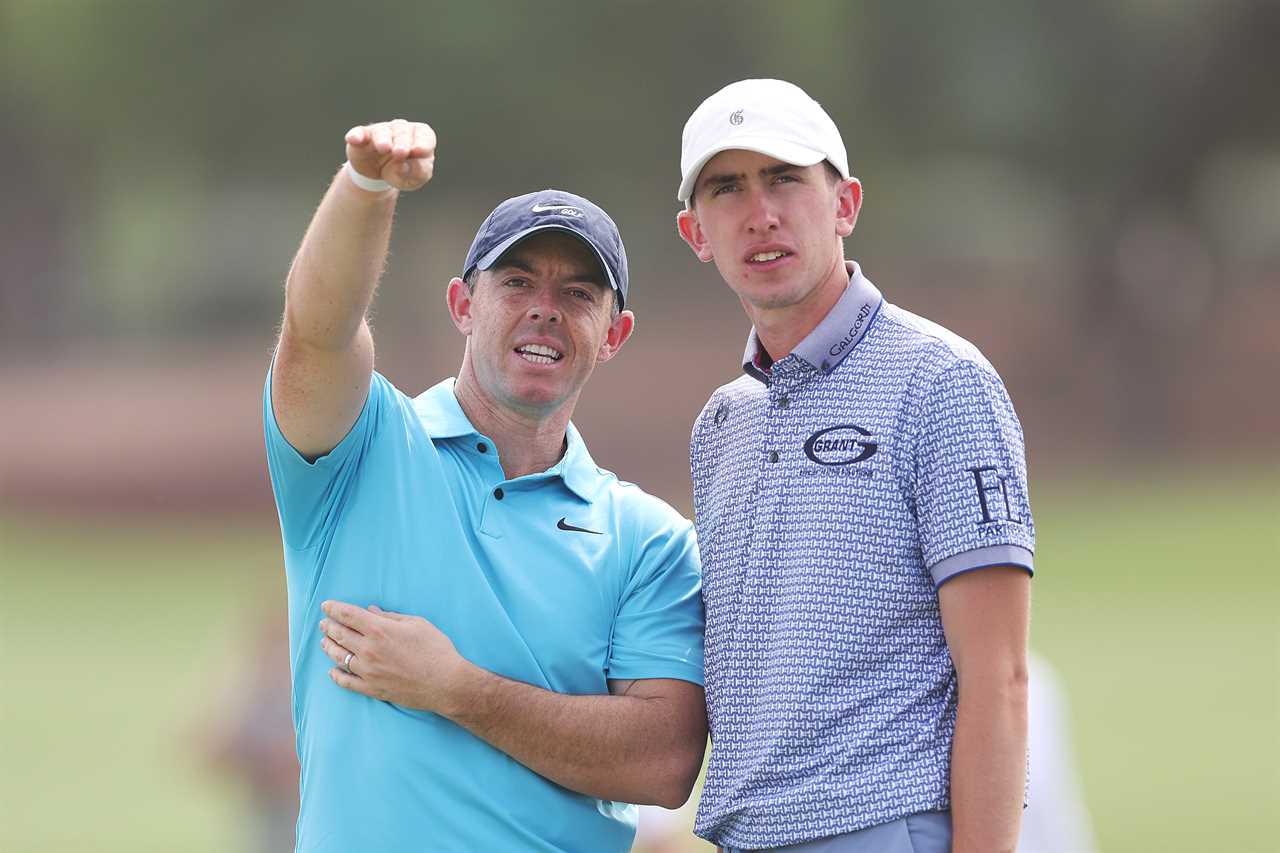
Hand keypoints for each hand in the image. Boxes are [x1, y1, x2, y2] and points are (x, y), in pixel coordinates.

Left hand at [318, 600, 469, 714]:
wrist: (445, 683)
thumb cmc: (435, 649)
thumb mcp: (417, 624)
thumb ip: (390, 616)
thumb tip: (371, 610)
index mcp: (380, 630)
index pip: (348, 615)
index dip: (334, 608)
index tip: (326, 605)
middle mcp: (368, 650)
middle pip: (339, 634)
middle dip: (329, 626)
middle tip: (323, 623)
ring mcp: (368, 671)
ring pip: (338, 657)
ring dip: (328, 647)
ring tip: (324, 641)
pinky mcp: (371, 688)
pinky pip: (346, 682)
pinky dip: (336, 675)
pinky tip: (332, 671)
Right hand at [344, 119, 436, 190]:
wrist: (378, 175)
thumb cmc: (402, 171)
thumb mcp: (415, 178)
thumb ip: (417, 172)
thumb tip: (403, 166)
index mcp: (419, 138)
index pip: (424, 135)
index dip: (422, 142)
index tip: (419, 151)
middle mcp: (401, 130)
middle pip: (403, 132)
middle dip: (402, 142)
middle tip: (400, 153)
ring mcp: (381, 132)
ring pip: (382, 131)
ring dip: (383, 139)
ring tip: (384, 148)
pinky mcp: (363, 137)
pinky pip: (359, 133)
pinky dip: (356, 135)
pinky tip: (353, 139)